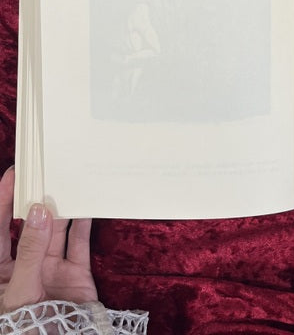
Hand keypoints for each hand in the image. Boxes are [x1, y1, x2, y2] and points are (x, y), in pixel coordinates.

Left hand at [0, 167, 96, 312]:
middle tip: (45, 173)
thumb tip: (37, 212)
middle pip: (29, 226)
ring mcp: (51, 268)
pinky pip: (80, 244)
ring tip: (68, 185)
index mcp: (0, 271)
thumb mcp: (19, 292)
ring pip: (56, 231)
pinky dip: (84, 225)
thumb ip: (29, 251)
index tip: (14, 175)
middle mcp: (25, 265)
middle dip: (36, 201)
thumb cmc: (25, 329)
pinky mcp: (75, 274)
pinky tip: (87, 207)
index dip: (2, 200)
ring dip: (62, 210)